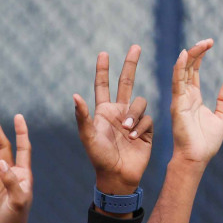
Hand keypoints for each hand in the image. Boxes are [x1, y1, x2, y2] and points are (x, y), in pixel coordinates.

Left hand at [74, 45, 154, 195]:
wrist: (118, 176)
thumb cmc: (99, 158)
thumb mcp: (88, 137)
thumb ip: (83, 116)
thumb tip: (75, 95)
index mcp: (104, 111)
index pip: (103, 85)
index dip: (103, 70)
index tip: (103, 53)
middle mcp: (119, 112)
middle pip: (126, 82)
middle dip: (130, 64)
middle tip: (136, 46)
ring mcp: (133, 120)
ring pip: (140, 102)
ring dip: (134, 114)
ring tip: (126, 131)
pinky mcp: (146, 130)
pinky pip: (148, 119)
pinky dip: (140, 127)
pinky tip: (134, 138)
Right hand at [169, 39, 222, 166]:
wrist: (197, 158)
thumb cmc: (205, 142)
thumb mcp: (221, 117)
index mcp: (193, 98)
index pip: (193, 71)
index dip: (200, 56)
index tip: (210, 43)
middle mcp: (184, 96)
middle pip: (187, 67)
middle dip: (196, 52)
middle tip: (208, 40)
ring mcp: (180, 100)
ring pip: (182, 72)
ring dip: (189, 57)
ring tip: (201, 44)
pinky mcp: (178, 106)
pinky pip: (177, 84)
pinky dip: (179, 69)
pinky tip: (183, 55)